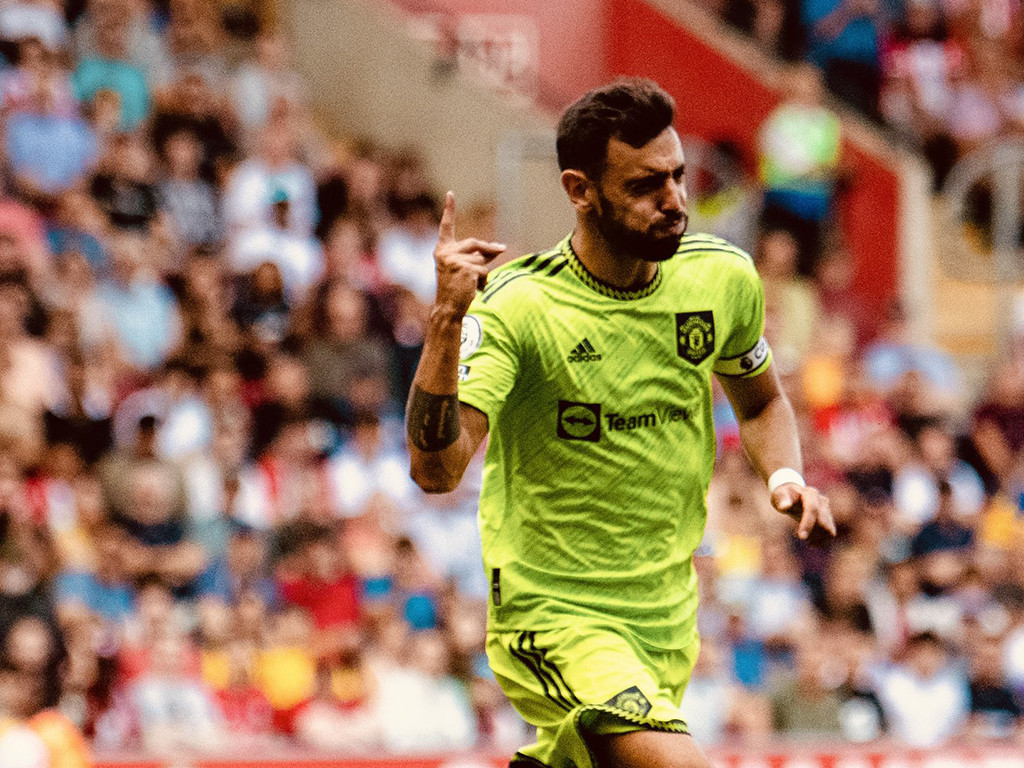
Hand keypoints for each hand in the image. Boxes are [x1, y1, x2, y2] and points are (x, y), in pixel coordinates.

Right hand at [433, 191, 505, 316]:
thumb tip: (499, 248)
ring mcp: (455, 260)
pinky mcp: (465, 268)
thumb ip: (478, 256)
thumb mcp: (464, 268)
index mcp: (442, 250)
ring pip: (482, 259)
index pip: (446, 227)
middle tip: (503, 248)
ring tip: (472, 285)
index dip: (449, 210)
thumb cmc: (456, 289)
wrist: (448, 308)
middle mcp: (446, 252)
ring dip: (484, 272)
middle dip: (491, 249)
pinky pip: (484, 270)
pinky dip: (484, 281)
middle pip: (476, 243)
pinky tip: (473, 289)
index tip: (450, 194)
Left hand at [771, 483, 835, 543]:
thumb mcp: (779, 494)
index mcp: (810, 494)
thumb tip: (784, 506)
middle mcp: (822, 501)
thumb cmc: (783, 495)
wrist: (791, 495)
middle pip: (823, 522)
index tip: (801, 537)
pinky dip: (820, 540)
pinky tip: (808, 540)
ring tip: (799, 534)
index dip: (808, 523)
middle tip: (796, 535)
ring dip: (814, 537)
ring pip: (828, 529)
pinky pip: (829, 534)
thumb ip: (781, 499)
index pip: (812, 509)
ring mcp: (827, 510)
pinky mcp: (828, 518)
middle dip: (811, 533)